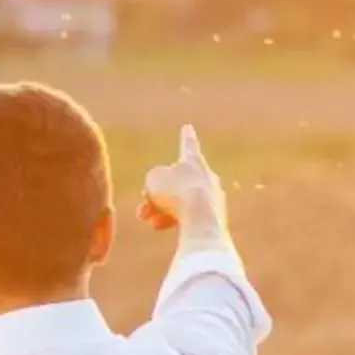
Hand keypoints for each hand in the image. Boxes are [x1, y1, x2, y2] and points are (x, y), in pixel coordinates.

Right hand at [138, 125, 225, 243]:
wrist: (200, 219)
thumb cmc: (176, 193)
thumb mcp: (154, 179)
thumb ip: (154, 180)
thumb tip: (160, 191)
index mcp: (194, 160)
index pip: (188, 144)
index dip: (186, 136)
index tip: (188, 127)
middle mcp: (205, 176)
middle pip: (175, 182)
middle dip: (156, 195)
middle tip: (143, 206)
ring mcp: (210, 198)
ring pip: (178, 202)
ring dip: (159, 210)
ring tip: (149, 220)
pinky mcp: (211, 218)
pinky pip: (185, 217)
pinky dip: (171, 221)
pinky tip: (161, 227)